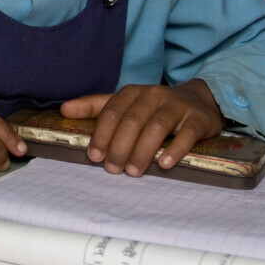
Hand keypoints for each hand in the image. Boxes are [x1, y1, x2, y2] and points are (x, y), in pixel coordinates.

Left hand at [60, 79, 224, 176]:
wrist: (200, 100)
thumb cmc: (155, 107)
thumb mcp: (126, 103)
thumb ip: (95, 106)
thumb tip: (64, 110)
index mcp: (133, 93)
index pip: (111, 111)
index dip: (101, 134)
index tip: (94, 156)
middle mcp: (154, 95)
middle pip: (132, 121)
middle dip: (119, 147)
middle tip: (113, 169)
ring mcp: (177, 107)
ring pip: (157, 127)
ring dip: (142, 151)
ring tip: (133, 171)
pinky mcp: (197, 119)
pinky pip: (186, 134)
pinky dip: (175, 150)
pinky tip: (164, 164)